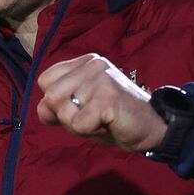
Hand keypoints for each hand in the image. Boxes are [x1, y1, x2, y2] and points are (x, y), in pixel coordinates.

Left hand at [36, 53, 166, 152]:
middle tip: (93, 118)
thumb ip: (58, 108)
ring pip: (63, 112)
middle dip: (67, 117)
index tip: (81, 108)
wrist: (152, 128)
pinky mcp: (107, 96)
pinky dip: (90, 131)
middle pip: (51, 96)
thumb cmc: (115, 119)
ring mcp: (100, 79)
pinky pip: (79, 124)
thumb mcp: (81, 111)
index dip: (56, 102)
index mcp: (84, 63)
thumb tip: (41, 108)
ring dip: (80, 126)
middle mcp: (92, 65)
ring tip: (102, 120)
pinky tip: (109, 123)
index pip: (45, 80)